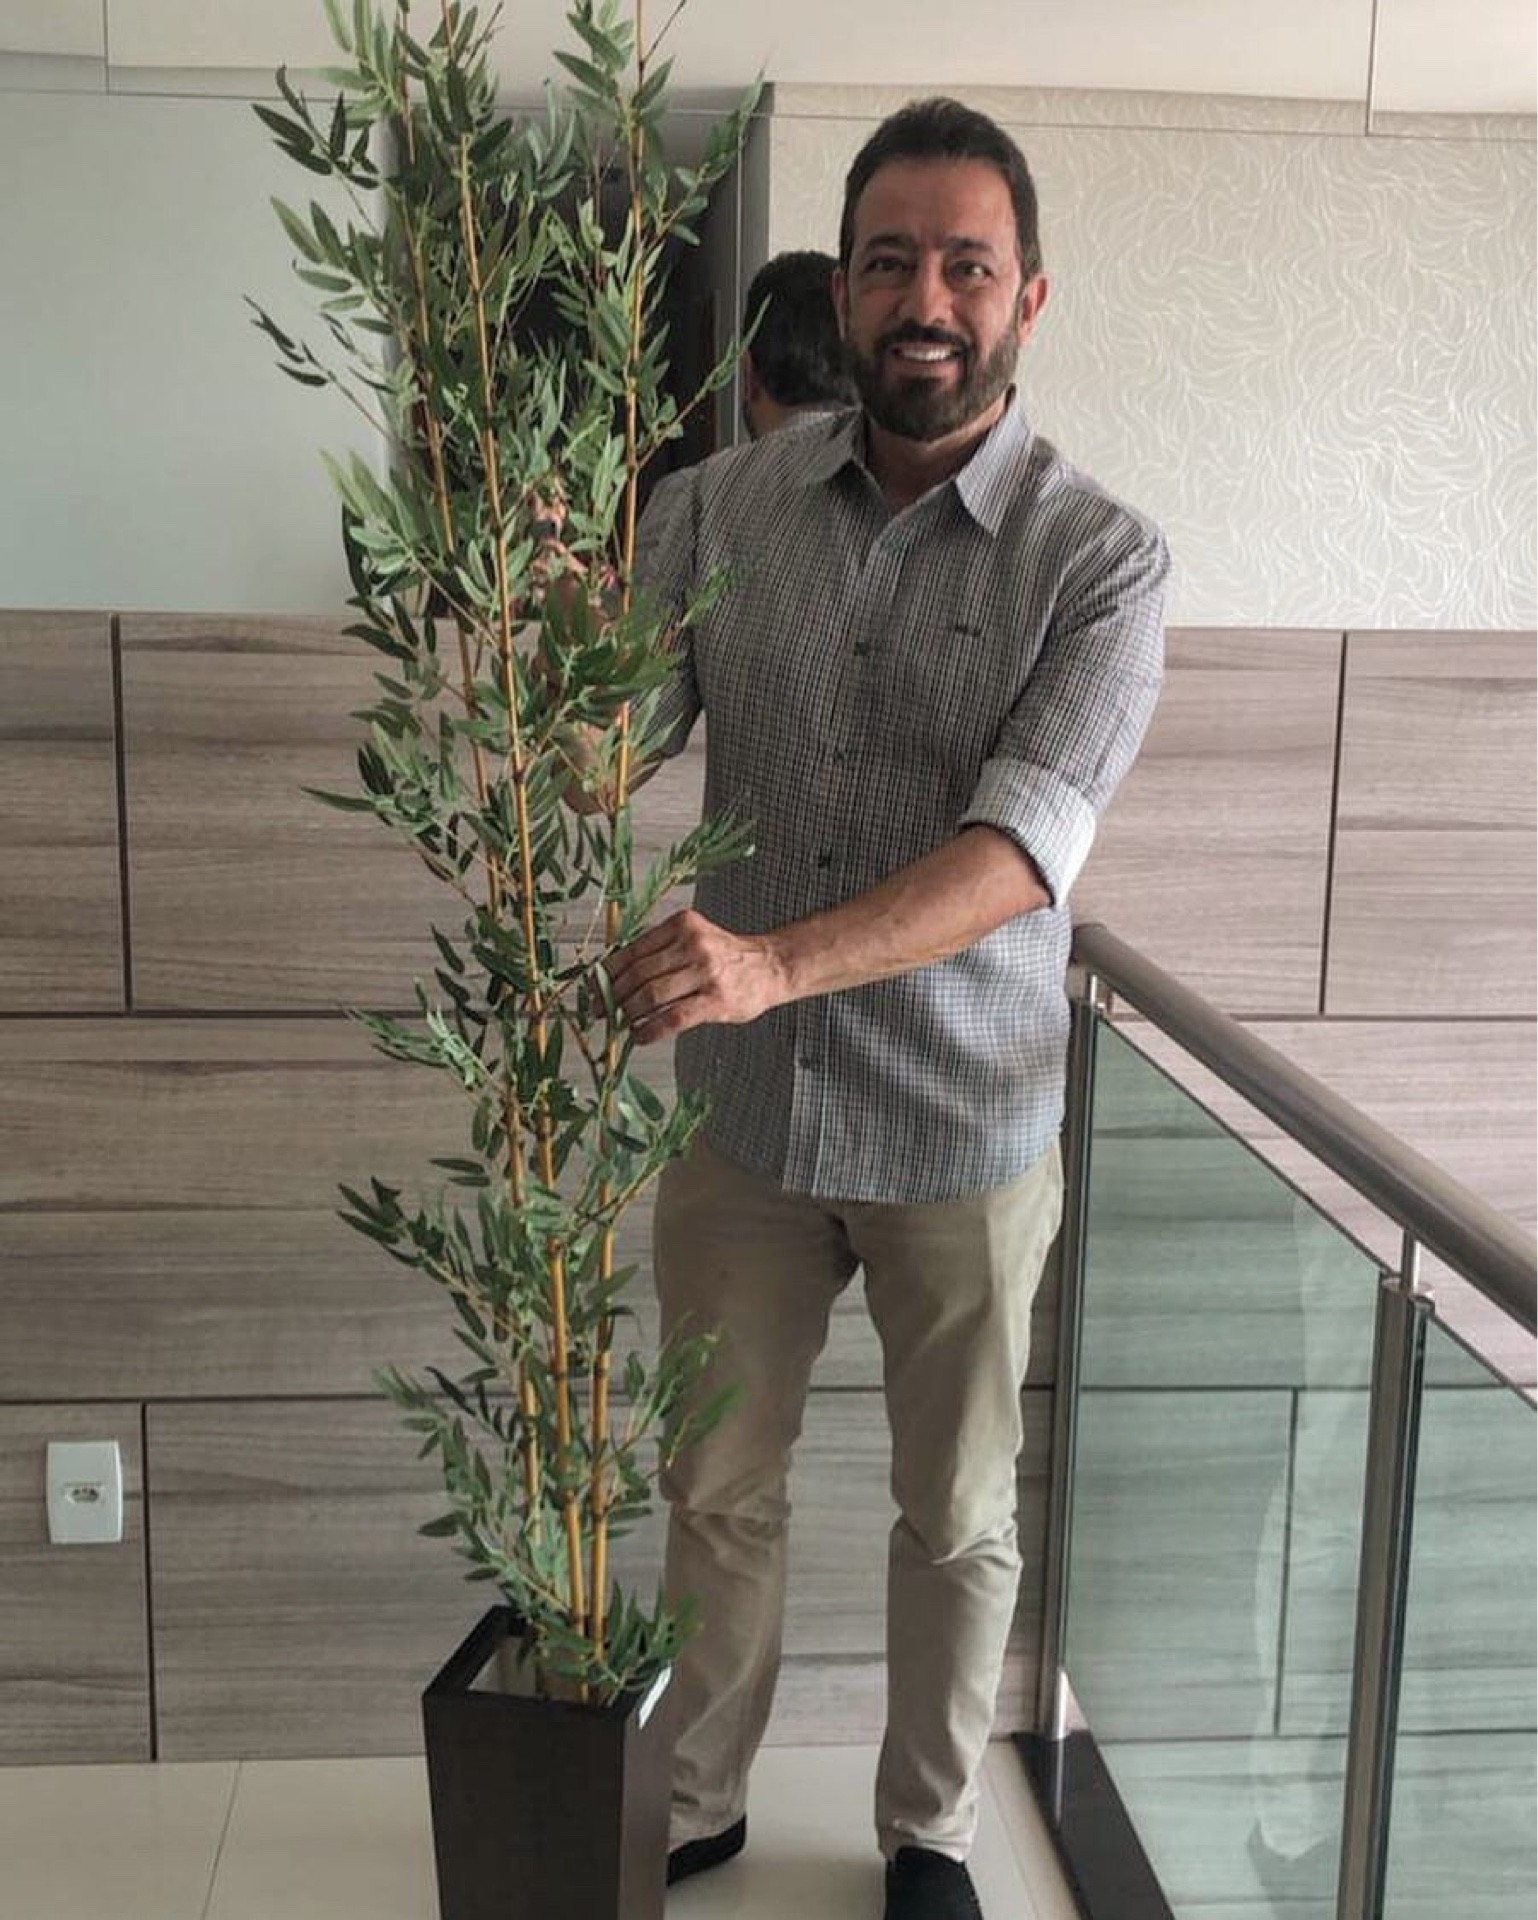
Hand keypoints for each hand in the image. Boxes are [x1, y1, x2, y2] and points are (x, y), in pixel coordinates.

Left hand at [606, 910, 786, 1043]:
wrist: (771, 967)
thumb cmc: (726, 956)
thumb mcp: (693, 938)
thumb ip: (659, 951)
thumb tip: (613, 976)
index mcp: (682, 925)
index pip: (632, 951)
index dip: (607, 973)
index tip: (593, 988)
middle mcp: (693, 945)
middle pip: (639, 974)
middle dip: (613, 996)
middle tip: (600, 1011)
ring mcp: (706, 973)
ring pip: (652, 996)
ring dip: (628, 1013)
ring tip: (620, 1022)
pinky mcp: (715, 1001)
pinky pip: (672, 1019)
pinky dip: (650, 1030)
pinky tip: (640, 1036)